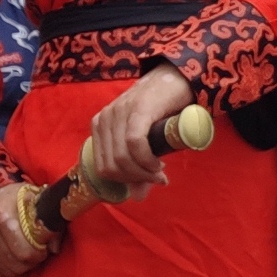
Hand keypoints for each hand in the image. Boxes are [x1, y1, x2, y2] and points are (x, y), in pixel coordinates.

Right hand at [0, 184, 52, 276]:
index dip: (38, 255)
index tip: (43, 250)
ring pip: (4, 268)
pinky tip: (11, 260)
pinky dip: (4, 269)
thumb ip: (48, 223)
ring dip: (18, 267)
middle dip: (29, 263)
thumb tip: (54, 248)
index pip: (23, 250)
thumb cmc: (17, 199)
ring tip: (24, 257)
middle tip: (35, 256)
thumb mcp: (36, 201)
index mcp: (1, 212)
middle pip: (14, 262)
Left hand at [79, 68, 200, 199]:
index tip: (146, 181)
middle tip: (155, 178)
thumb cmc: (161, 112)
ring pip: (121, 158)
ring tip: (158, 171)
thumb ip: (138, 168)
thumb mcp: (145, 141)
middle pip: (111, 166)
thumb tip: (137, 198)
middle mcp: (104, 118)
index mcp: (100, 126)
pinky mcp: (137, 110)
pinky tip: (157, 164)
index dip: (125, 181)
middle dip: (135, 179)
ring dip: (142, 173)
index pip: (103, 167)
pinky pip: (134, 143)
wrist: (177, 79)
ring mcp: (118, 113)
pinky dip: (146, 160)